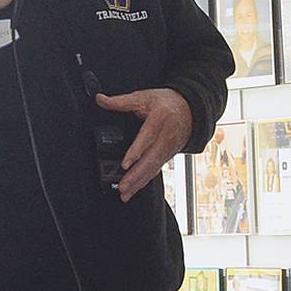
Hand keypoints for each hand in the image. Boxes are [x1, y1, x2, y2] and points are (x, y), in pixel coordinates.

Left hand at [94, 88, 192, 202]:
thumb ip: (120, 101)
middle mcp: (166, 136)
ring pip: (153, 168)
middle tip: (123, 185)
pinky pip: (155, 170)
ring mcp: (168, 148)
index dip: (137, 151)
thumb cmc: (167, 103)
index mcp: (160, 118)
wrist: (190, 110)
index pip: (147, 137)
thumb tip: (100, 100)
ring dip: (139, 182)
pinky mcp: (167, 156)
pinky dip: (144, 181)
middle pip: (151, 158)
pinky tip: (134, 190)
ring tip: (125, 192)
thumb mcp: (144, 97)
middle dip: (137, 174)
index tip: (126, 163)